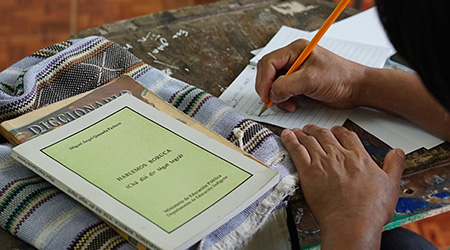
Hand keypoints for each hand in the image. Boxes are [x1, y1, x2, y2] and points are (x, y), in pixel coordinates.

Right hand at [255, 39, 366, 111]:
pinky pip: (282, 92)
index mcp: (295, 50)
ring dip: (276, 96)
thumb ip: (287, 85)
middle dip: (267, 88)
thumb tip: (271, 93)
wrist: (356, 89)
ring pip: (273, 84)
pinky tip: (292, 105)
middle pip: (268, 72)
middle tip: (270, 101)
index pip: (269, 62)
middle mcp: (293, 59)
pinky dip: (283, 100)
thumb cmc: (340, 78)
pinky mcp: (299, 84)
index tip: (266, 95)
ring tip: (287, 104)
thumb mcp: (311, 80)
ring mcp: (295, 72)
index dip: (264, 79)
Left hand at [281, 125, 404, 248]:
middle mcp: (339, 156)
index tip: (336, 131)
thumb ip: (394, 166)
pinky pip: (296, 150)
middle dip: (318, 129)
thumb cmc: (370, 210)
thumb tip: (397, 153)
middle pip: (326, 135)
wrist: (352, 223)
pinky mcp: (308, 172)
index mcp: (359, 157)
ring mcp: (322, 162)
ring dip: (303, 133)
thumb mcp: (391, 185)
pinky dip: (290, 141)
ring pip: (310, 140)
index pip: (347, 135)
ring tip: (298, 131)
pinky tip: (286, 136)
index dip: (339, 131)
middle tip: (312, 128)